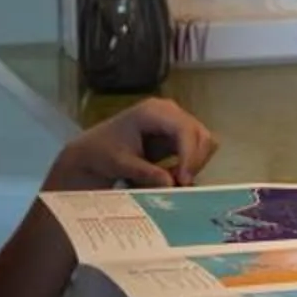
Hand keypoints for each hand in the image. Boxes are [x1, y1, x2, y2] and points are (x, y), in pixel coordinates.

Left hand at [49, 98, 217, 190]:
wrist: (93, 151)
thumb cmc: (102, 152)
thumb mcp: (121, 164)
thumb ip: (146, 173)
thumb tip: (172, 184)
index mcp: (153, 111)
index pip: (184, 129)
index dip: (190, 154)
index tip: (184, 180)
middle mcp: (169, 111)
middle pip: (200, 134)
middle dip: (195, 161)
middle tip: (181, 184)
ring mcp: (175, 121)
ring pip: (203, 141)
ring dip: (195, 163)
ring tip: (175, 180)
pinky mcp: (177, 134)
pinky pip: (196, 148)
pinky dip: (190, 164)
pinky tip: (173, 175)